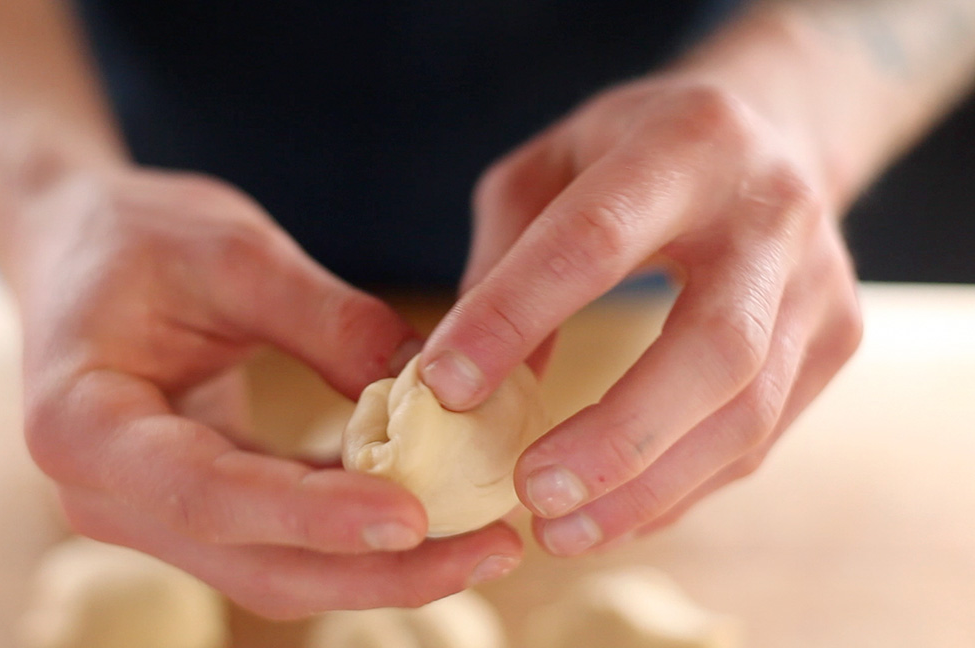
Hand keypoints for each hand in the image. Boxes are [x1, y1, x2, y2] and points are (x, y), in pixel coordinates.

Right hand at [15, 168, 522, 617]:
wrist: (78, 245)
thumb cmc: (139, 235)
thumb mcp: (234, 252)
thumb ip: (327, 321)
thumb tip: (433, 391)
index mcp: (81, 424)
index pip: (207, 492)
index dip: (312, 515)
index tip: (414, 516)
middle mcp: (102, 493)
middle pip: (252, 562)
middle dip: (375, 569)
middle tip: (489, 548)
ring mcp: (146, 512)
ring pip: (274, 572)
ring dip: (378, 569)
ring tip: (483, 544)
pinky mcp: (191, 509)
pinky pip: (278, 543)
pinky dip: (353, 537)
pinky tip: (431, 517)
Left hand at [418, 78, 863, 555]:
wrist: (772, 133)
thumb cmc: (629, 153)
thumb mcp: (548, 168)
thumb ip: (504, 263)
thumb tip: (471, 390)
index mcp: (686, 145)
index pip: (594, 240)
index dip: (516, 316)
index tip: (444, 387)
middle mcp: (771, 213)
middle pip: (713, 346)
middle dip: (616, 435)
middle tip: (530, 493)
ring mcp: (819, 283)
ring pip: (747, 411)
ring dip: (649, 487)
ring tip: (560, 532)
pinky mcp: (837, 339)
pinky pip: (760, 438)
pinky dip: (680, 489)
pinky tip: (614, 514)